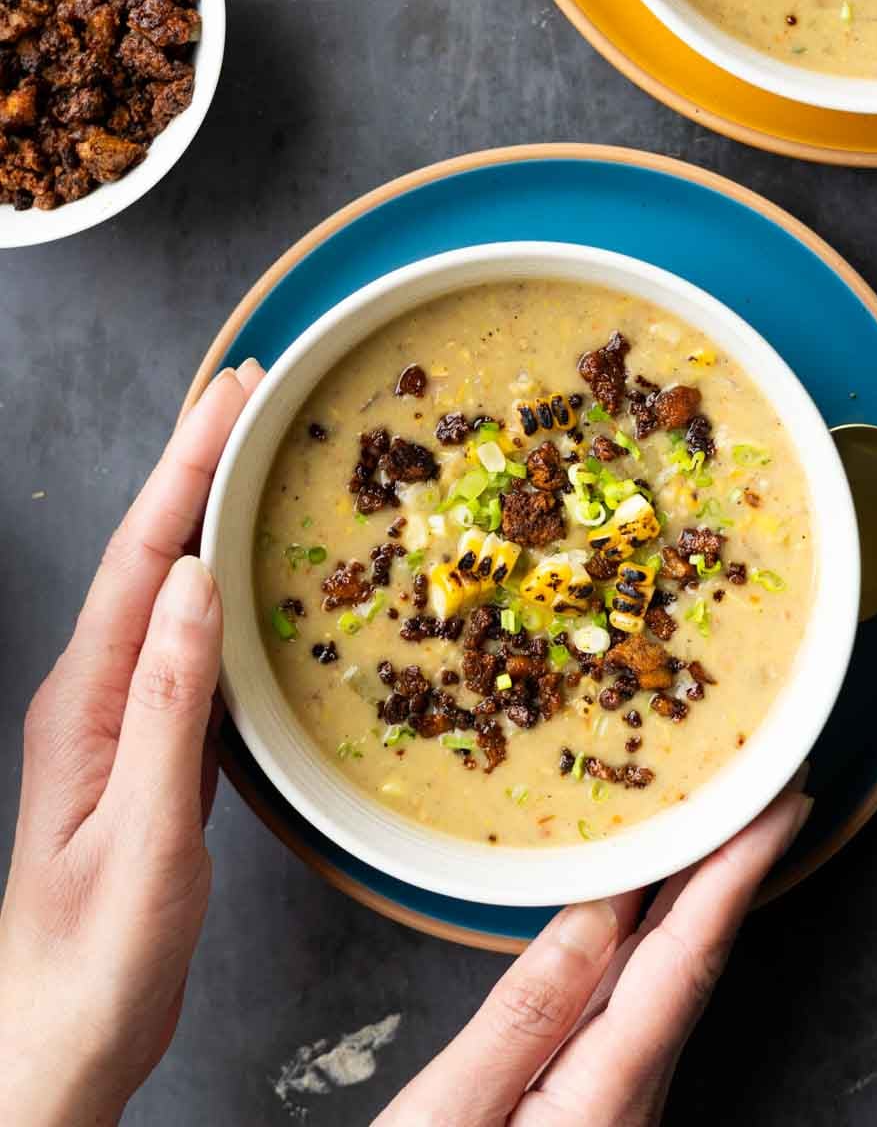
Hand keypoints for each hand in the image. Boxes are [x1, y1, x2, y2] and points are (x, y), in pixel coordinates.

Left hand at [0, 361, 261, 1126]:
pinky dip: (222, 584)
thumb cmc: (91, 967)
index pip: (141, 555)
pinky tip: (250, 578)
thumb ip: (168, 711)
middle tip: (253, 391)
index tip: (233, 395)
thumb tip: (195, 582)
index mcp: (84, 703)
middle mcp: (92, 695)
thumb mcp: (142, 841)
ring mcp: (115, 720)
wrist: (53, 1052)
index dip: (186, 466)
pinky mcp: (143, 751)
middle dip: (196, 461)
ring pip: (167, 589)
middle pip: (149, 551)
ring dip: (207, 512)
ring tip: (256, 456)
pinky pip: (187, 641)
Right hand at [376, 775, 811, 1126]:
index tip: (786, 803)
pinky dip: (656, 949)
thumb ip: (528, 1013)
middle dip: (736, 870)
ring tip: (717, 827)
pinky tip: (641, 919)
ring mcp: (620, 1117)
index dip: (739, 871)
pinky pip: (640, 1015)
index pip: (689, 957)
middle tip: (768, 788)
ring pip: (672, 988)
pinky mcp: (596, 1120)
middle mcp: (634, 1107)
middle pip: (696, 965)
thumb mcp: (450, 1119)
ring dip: (700, 903)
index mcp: (605, 1099)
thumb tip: (598, 912)